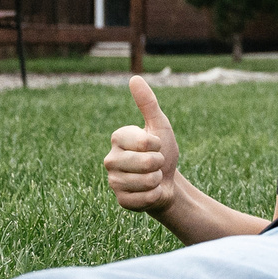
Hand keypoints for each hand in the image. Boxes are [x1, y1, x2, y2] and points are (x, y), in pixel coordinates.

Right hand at [105, 76, 181, 215]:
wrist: (167, 182)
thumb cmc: (162, 151)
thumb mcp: (159, 126)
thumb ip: (148, 103)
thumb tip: (135, 78)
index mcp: (117, 138)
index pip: (143, 142)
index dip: (157, 145)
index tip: (156, 146)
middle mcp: (110, 159)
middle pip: (145, 163)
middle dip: (159, 164)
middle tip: (155, 163)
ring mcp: (113, 181)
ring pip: (146, 182)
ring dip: (157, 180)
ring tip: (153, 177)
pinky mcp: (120, 200)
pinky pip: (144, 199)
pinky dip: (154, 195)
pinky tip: (150, 192)